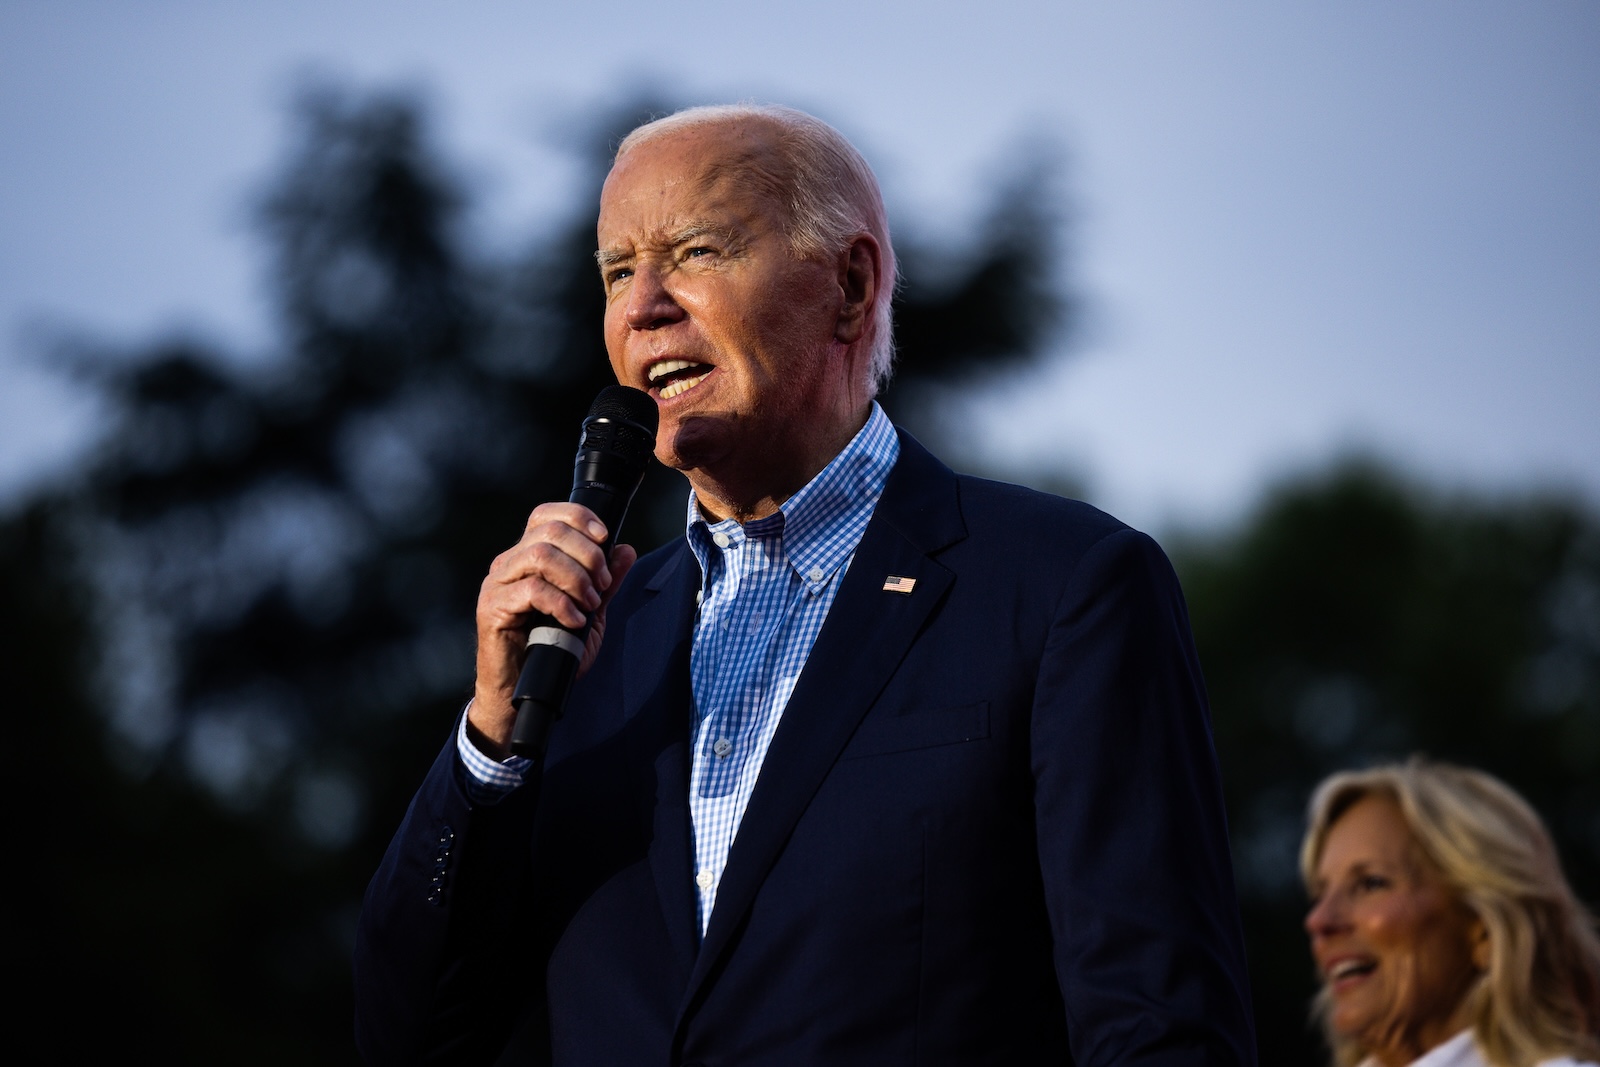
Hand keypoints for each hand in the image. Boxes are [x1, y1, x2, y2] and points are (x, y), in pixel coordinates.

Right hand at [469, 502, 638, 757]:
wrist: (521, 692)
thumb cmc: (551, 652)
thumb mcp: (588, 612)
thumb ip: (605, 582)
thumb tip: (626, 549)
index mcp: (527, 556)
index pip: (548, 514)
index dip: (580, 518)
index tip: (605, 539)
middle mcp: (509, 563)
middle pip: (549, 531)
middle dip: (588, 554)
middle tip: (602, 584)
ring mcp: (497, 584)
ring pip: (540, 555)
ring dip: (576, 577)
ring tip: (590, 603)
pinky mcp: (493, 608)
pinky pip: (531, 590)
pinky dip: (561, 603)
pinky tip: (574, 621)